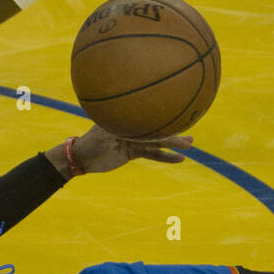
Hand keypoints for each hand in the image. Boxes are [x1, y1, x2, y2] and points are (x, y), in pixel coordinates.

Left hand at [71, 125, 192, 173]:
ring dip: (173, 144)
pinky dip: (165, 157)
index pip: (149, 118)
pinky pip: (152, 154)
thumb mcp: (105, 135)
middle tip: (191, 136)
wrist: (82, 159)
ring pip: (158, 142)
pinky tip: (179, 159)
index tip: (180, 115)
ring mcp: (134, 139)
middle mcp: (133, 127)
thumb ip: (121, 129)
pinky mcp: (133, 151)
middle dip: (174, 132)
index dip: (164, 117)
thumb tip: (136, 124)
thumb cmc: (90, 143)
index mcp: (128, 119)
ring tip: (191, 144)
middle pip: (157, 129)